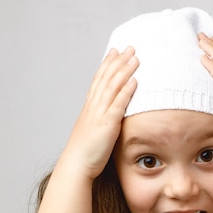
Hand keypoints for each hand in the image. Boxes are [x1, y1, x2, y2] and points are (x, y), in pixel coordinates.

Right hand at [64, 47, 138, 178]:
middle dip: (118, 62)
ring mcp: (99, 115)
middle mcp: (93, 107)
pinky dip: (126, 91)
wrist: (76, 165)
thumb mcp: (93, 132)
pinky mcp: (107, 125)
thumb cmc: (85, 153)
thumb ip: (100, 122)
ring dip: (124, 71)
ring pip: (112, 87)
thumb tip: (109, 119)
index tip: (115, 51)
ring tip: (135, 58)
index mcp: (89, 108)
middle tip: (130, 47)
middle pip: (106, 79)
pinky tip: (134, 81)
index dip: (107, 64)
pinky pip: (117, 105)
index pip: (99, 80)